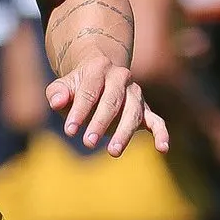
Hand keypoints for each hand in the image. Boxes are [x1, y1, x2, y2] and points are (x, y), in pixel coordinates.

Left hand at [46, 55, 169, 156]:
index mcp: (99, 67)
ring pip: (133, 113)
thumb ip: (57, 92)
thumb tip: (56, 102)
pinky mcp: (145, 110)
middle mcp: (121, 77)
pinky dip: (161, 134)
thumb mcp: (63, 86)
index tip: (69, 131)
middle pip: (112, 101)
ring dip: (123, 133)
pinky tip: (163, 149)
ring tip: (113, 152)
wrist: (99, 76)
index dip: (79, 111)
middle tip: (88, 142)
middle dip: (100, 123)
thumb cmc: (77, 86)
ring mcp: (136, 93)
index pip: (89, 91)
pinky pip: (157, 121)